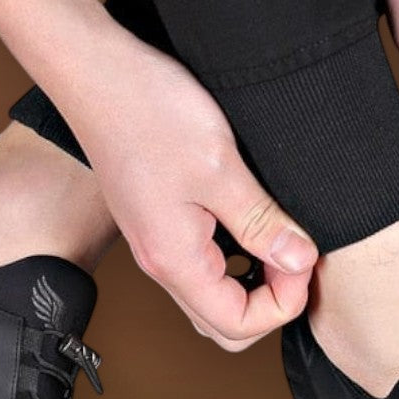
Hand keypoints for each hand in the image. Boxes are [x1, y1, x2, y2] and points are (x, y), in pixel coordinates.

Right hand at [56, 21, 317, 349]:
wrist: (95, 72)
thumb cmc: (148, 111)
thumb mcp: (220, 166)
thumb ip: (261, 221)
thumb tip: (299, 260)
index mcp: (175, 260)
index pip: (238, 325)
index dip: (284, 302)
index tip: (303, 257)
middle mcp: (160, 263)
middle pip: (224, 323)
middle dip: (270, 301)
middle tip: (294, 253)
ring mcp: (155, 244)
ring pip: (211, 296)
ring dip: (252, 280)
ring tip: (277, 236)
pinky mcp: (156, 222)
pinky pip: (199, 265)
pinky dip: (233, 258)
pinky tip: (249, 221)